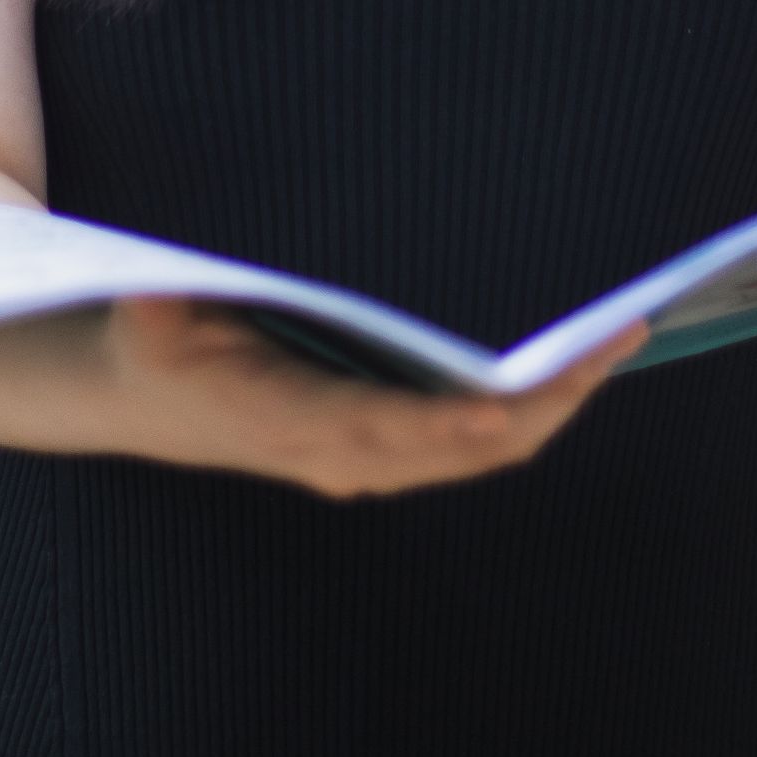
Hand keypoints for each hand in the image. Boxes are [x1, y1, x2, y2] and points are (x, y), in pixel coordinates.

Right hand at [96, 299, 643, 499]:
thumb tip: (156, 295)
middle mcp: (343, 454)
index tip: (534, 388)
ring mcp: (366, 460)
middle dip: (553, 398)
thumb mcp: (152, 313)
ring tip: (618, 344)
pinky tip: (568, 370)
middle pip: (472, 447)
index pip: (404, 427)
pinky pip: (469, 446)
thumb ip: (164, 302)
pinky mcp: (379, 452)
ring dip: (554, 405)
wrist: (136, 397)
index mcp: (294, 421)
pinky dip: (527, 412)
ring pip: (483, 453)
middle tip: (621, 336)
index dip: (473, 416)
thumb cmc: (153, 343)